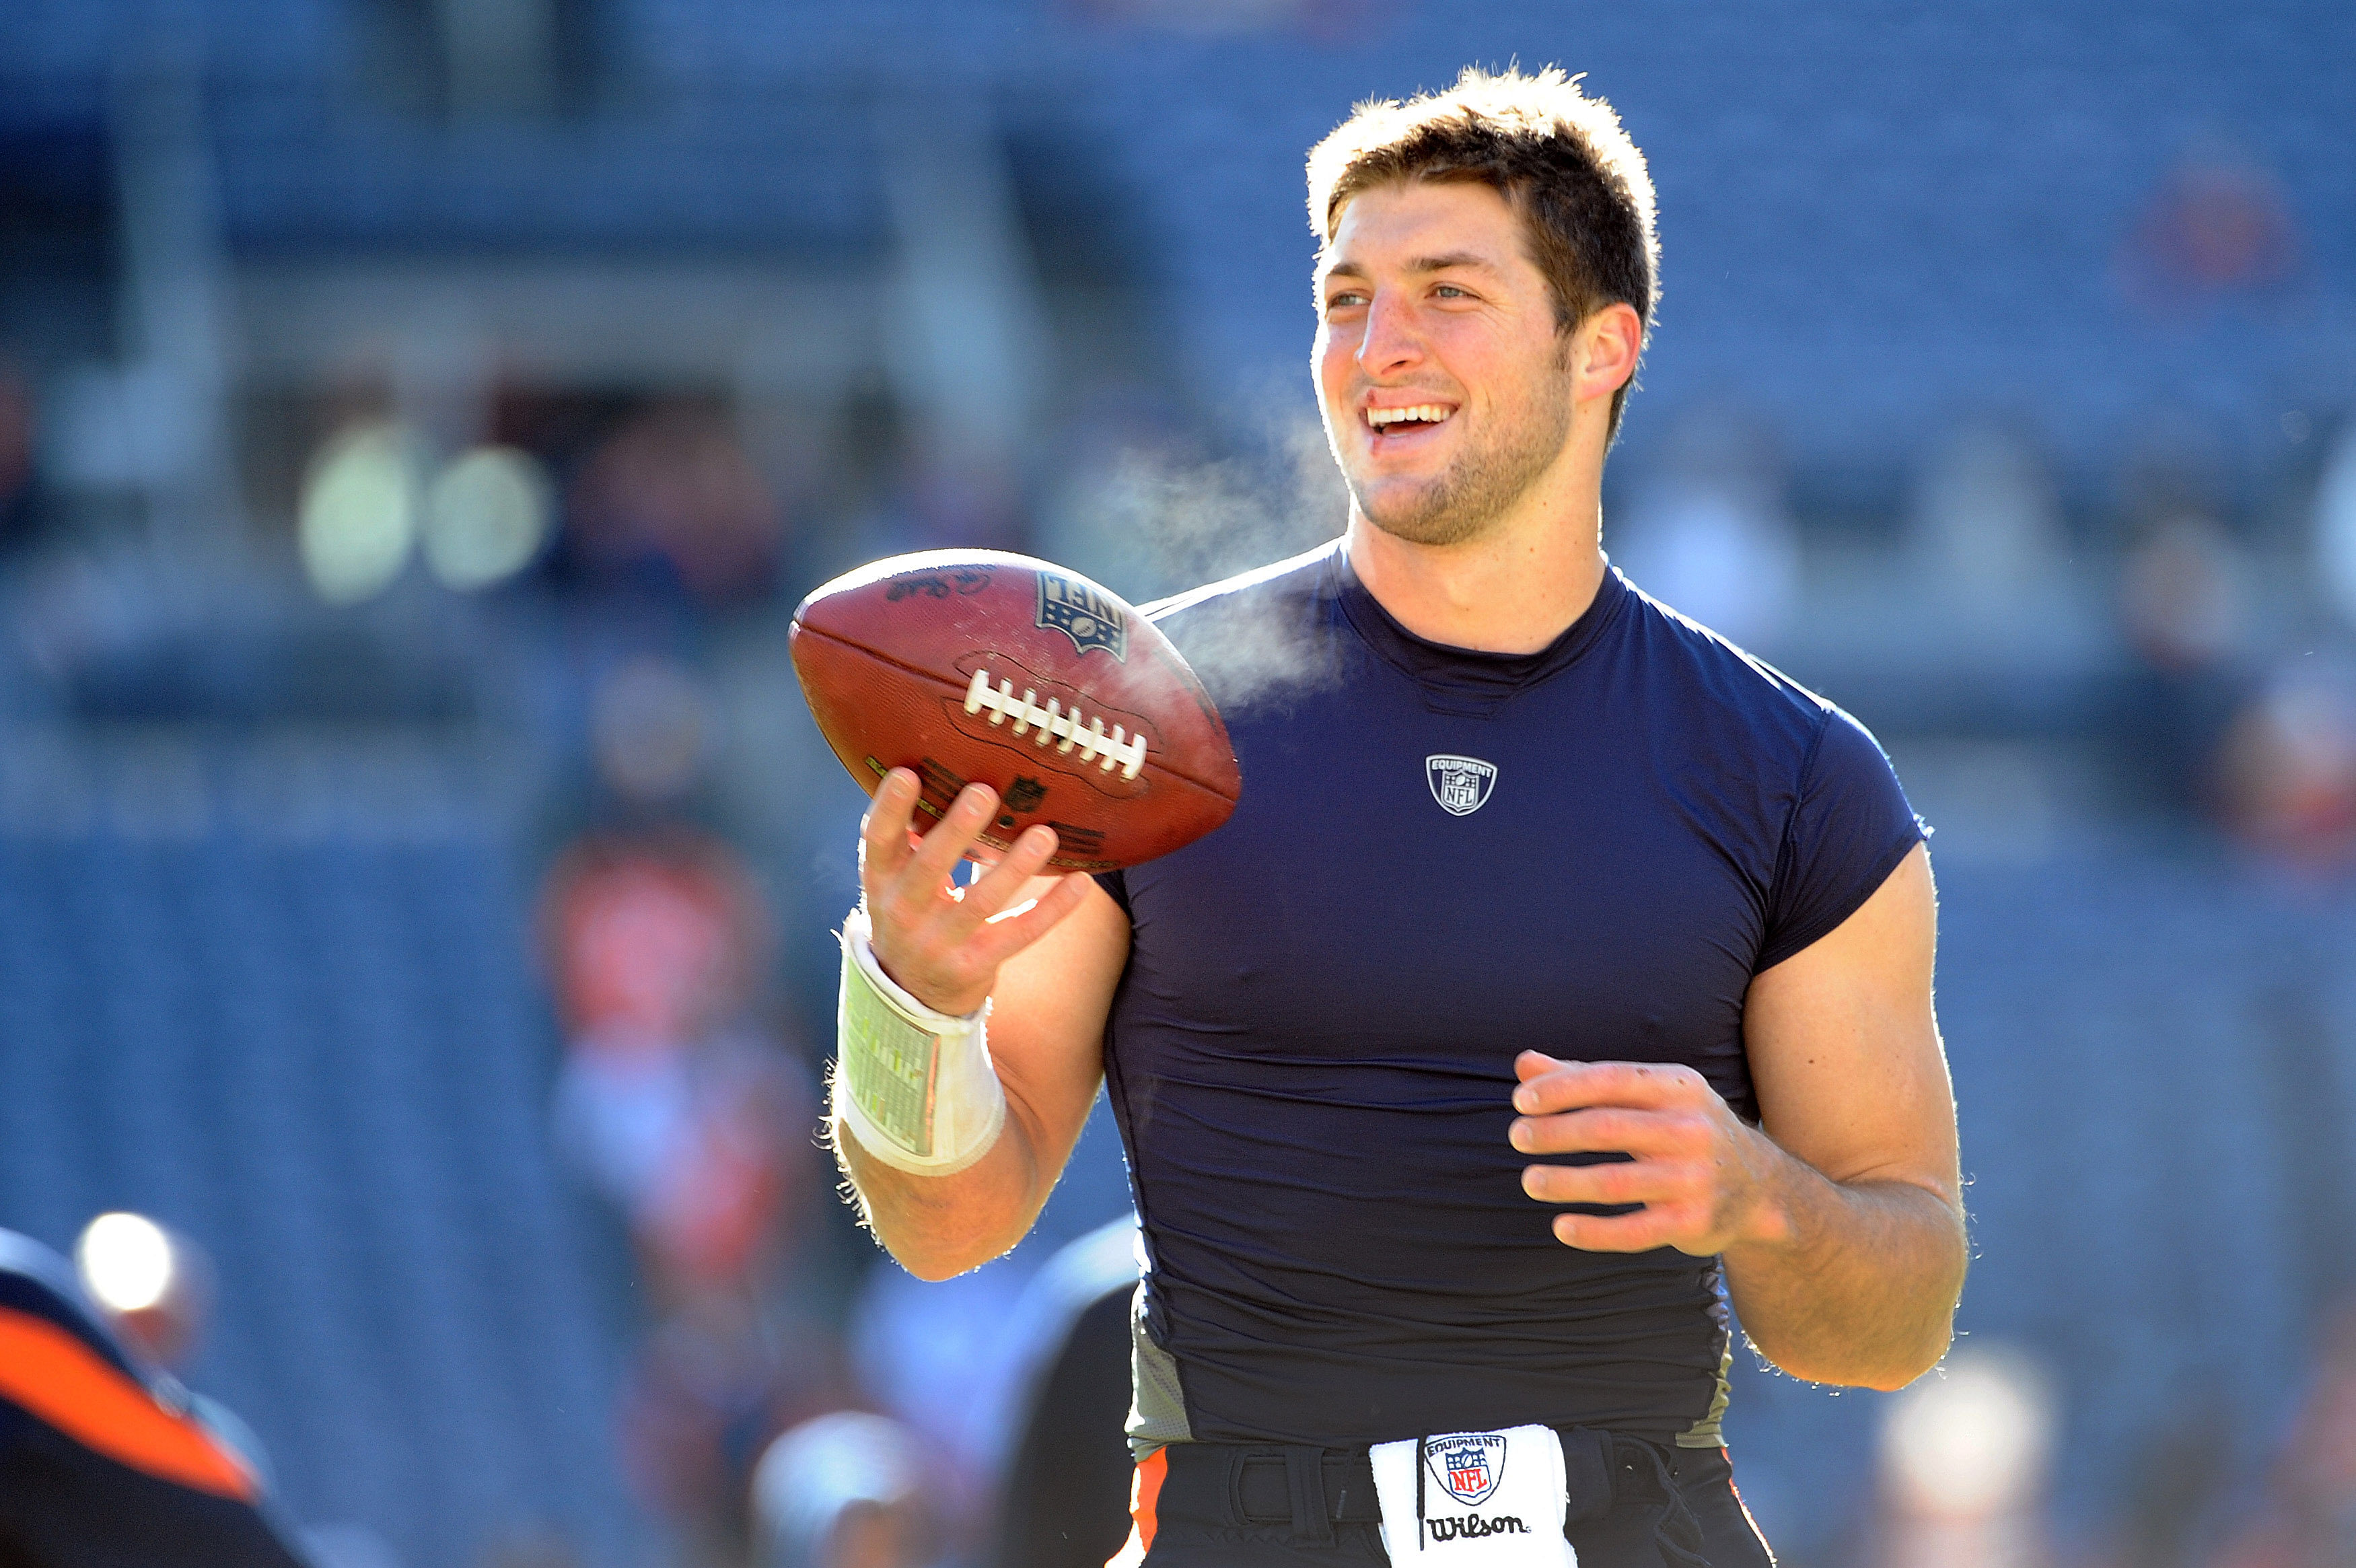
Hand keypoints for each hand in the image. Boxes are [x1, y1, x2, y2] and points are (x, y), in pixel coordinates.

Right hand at [858, 768, 1096, 1016]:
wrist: (912, 994)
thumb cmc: (913, 913)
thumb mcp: (896, 881)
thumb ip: (912, 839)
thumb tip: (942, 769)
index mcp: (881, 881)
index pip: (878, 840)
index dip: (890, 808)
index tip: (907, 773)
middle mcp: (903, 913)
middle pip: (930, 867)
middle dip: (957, 829)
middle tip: (984, 791)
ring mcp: (939, 943)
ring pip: (982, 902)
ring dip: (1015, 867)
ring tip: (1044, 835)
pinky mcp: (975, 966)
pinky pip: (1019, 933)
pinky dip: (1052, 908)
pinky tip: (1080, 882)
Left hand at [1507, 1051, 1792, 1256]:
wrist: (1758, 1188)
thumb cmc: (1681, 1129)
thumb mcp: (1646, 1096)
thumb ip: (1583, 1078)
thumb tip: (1524, 1063)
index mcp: (1679, 1087)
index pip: (1611, 1079)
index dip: (1562, 1089)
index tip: (1521, 1101)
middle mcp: (1691, 1129)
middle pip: (1608, 1128)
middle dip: (1555, 1132)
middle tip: (1517, 1137)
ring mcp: (1695, 1179)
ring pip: (1614, 1182)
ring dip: (1564, 1182)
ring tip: (1530, 1181)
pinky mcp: (1692, 1222)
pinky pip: (1633, 1231)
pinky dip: (1593, 1232)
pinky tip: (1561, 1227)